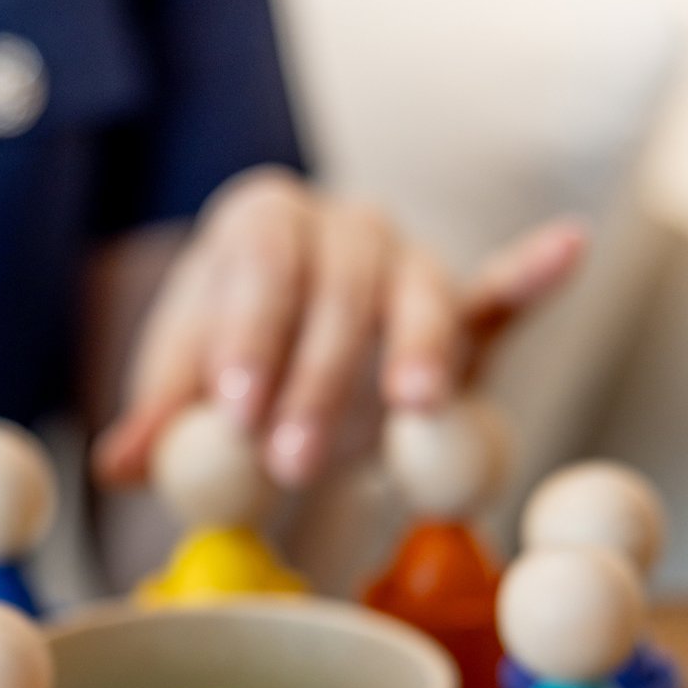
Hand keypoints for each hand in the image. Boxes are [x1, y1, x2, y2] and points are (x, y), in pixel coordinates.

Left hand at [92, 169, 583, 490]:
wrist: (296, 355)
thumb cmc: (237, 360)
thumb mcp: (187, 386)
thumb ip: (159, 419)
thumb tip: (118, 465)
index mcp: (261, 222)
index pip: (260, 263)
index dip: (249, 332)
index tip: (235, 407)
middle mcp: (341, 224)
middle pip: (339, 289)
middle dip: (317, 379)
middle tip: (292, 459)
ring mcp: (409, 259)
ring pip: (417, 295)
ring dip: (414, 352)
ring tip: (414, 405)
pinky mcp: (463, 303)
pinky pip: (500, 290)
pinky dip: (535, 272)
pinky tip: (569, 247)